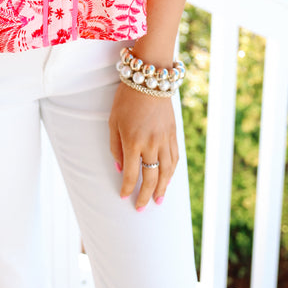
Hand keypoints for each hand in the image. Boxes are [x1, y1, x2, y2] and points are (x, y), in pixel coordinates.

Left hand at [109, 82, 178, 210]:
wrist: (150, 79)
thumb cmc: (126, 99)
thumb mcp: (113, 122)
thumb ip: (115, 147)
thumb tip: (119, 168)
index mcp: (133, 141)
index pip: (130, 174)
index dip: (127, 188)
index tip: (124, 197)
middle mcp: (151, 144)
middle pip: (151, 177)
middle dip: (145, 195)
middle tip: (141, 208)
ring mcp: (165, 139)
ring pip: (166, 171)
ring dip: (162, 188)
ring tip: (158, 201)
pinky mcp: (174, 134)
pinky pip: (175, 158)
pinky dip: (171, 172)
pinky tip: (167, 179)